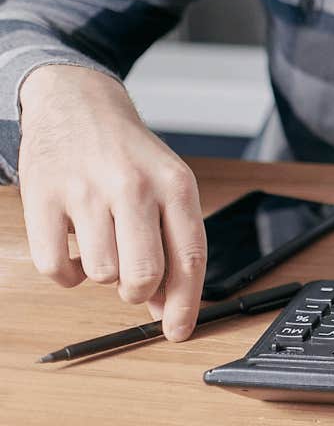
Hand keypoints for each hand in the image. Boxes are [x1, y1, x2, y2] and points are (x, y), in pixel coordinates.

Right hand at [18, 64, 207, 339]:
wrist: (77, 104)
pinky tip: (76, 248)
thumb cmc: (128, 155)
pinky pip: (55, 268)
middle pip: (143, 276)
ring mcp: (85, 191)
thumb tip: (169, 307)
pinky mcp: (42, 198)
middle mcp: (134, 186)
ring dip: (102, 273)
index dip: (186, 303)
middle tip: (134, 281)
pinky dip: (66, 273)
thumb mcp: (165, 187)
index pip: (189, 257)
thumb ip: (172, 243)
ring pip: (100, 275)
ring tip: (104, 243)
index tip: (180, 331)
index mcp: (175, 184)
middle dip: (140, 292)